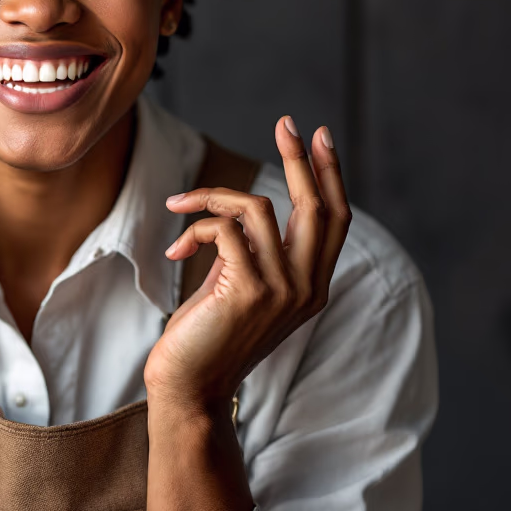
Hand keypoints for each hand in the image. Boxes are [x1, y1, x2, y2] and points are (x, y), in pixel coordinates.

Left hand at [143, 116, 351, 420]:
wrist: (187, 388)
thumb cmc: (205, 335)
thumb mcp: (238, 285)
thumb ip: (253, 251)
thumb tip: (243, 209)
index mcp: (311, 287)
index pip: (335, 220)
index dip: (330, 175)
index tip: (319, 137)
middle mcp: (307, 288)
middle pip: (316, 206)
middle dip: (301, 159)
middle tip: (286, 122)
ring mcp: (282, 290)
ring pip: (259, 209)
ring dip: (212, 196)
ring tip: (180, 206)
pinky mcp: (249, 290)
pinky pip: (226, 228)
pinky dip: (198, 224)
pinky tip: (176, 247)